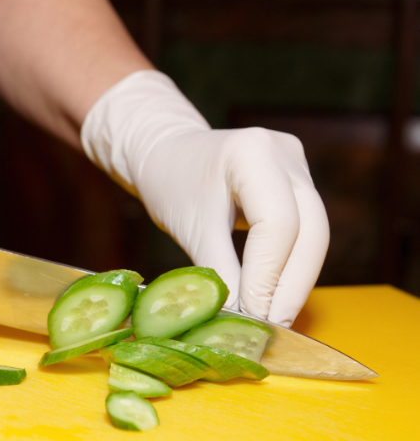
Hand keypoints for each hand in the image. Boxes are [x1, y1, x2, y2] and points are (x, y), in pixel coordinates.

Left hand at [82, 70, 328, 326]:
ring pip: (314, 232)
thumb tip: (240, 322)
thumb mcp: (190, 228)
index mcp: (252, 152)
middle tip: (273, 327)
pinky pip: (305, 229)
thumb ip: (219, 273)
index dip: (268, 275)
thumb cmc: (170, 183)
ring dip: (295, 279)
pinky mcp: (298, 180)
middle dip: (291, 285)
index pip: (278, 224)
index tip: (253, 315)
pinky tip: (274, 294)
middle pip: (310, 230)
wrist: (165, 154)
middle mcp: (283, 153)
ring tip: (273, 318)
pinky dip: (290, 263)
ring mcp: (296, 165)